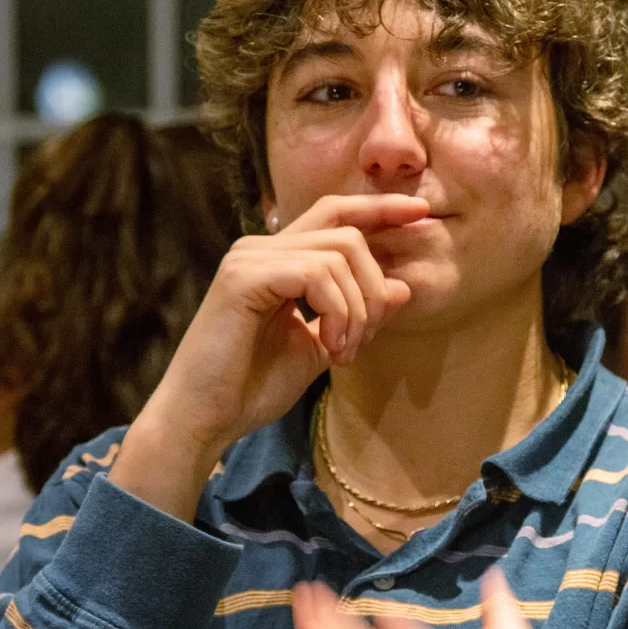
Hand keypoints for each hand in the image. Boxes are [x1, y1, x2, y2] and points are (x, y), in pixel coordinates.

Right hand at [111, 193, 429, 519]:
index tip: (422, 214)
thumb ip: (357, 315)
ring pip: (338, 254)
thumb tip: (403, 287)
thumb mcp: (321, 347)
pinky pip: (317, 274)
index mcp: (276, 259)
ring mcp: (249, 258)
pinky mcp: (243, 277)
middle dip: (375, 285)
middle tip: (366, 339)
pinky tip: (329, 347)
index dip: (380, 210)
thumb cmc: (252, 388)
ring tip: (342, 352)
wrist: (205, 419)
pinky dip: (337, 312)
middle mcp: (260, 248)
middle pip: (346, 232)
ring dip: (358, 310)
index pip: (336, 215)